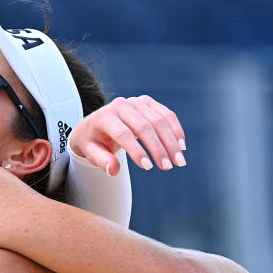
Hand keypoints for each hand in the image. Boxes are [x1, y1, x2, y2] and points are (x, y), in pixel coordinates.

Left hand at [69, 95, 186, 174]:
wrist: (96, 123)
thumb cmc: (94, 142)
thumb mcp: (91, 153)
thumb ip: (102, 161)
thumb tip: (113, 171)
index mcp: (104, 117)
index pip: (123, 134)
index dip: (136, 151)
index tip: (148, 167)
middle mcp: (121, 105)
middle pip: (144, 126)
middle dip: (158, 148)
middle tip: (167, 167)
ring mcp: (136, 101)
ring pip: (159, 120)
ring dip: (171, 142)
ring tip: (179, 162)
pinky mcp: (148, 102)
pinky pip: (166, 115)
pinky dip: (175, 131)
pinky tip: (181, 147)